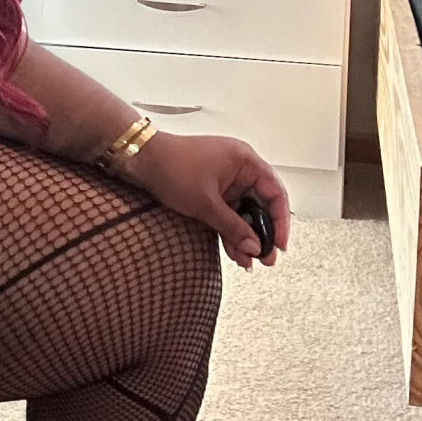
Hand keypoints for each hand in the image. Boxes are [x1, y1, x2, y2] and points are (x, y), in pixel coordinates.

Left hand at [127, 130, 290, 269]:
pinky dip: (231, 229)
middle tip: (265, 257)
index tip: (279, 244)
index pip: (275, 192)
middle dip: (262, 233)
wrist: (140, 159)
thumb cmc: (171, 166)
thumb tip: (253, 245)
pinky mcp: (212, 189)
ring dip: (245, 236)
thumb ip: (233, 227)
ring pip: (243, 212)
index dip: (280, 221)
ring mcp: (225, 178)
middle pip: (260, 204)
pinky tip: (235, 250)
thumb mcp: (205, 203)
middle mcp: (239, 167)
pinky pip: (229, 212)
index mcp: (244, 160)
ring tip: (248, 260)